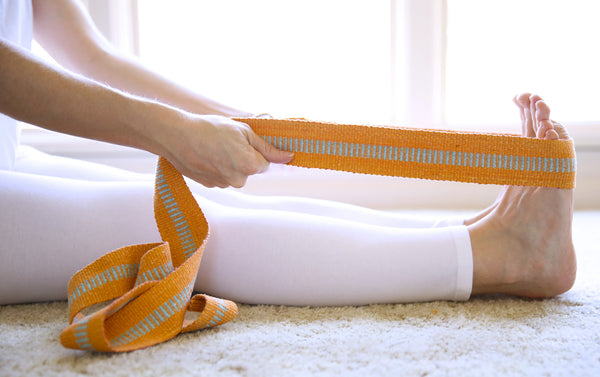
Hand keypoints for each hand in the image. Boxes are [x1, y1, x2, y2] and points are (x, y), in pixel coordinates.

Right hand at [159, 114, 292, 187]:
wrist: (176, 136)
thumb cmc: (211, 129)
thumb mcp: (244, 131)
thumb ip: (268, 147)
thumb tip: (289, 157)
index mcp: (250, 165)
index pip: (265, 163)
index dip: (255, 150)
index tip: (242, 141)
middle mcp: (238, 180)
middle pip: (250, 170)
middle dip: (243, 157)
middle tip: (226, 142)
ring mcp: (223, 185)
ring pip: (235, 174)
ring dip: (230, 163)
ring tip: (214, 148)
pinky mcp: (211, 185)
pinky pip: (222, 177)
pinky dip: (217, 167)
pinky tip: (206, 155)